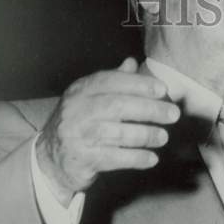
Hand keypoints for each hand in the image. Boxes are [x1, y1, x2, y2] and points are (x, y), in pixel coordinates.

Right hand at [35, 57, 178, 205]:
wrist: (51, 160)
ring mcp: (77, 136)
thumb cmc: (78, 125)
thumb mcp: (89, 99)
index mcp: (80, 91)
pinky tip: (151, 159)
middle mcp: (76, 110)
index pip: (110, 81)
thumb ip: (111, 82)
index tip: (162, 90)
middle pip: (117, 106)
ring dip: (145, 135)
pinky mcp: (82, 159)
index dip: (138, 84)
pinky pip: (115, 158)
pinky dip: (136, 159)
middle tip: (172, 114)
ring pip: (117, 133)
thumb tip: (131, 63)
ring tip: (163, 137)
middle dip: (149, 109)